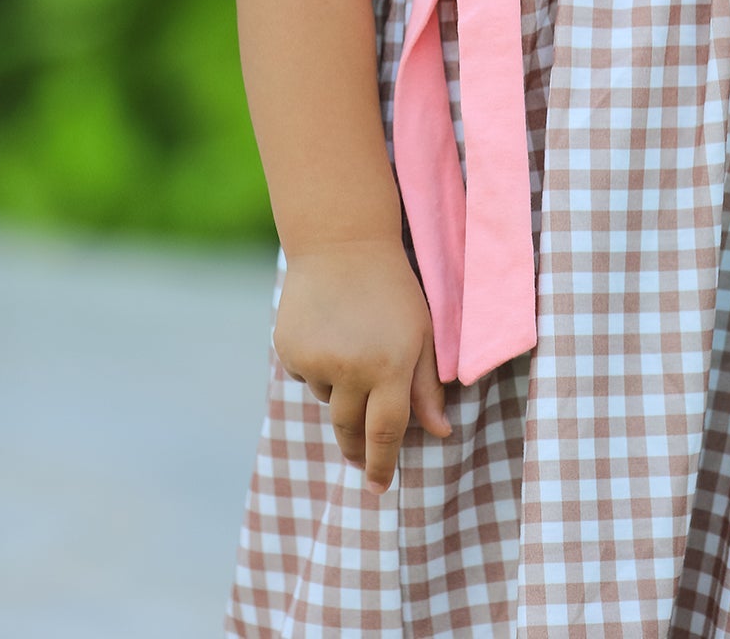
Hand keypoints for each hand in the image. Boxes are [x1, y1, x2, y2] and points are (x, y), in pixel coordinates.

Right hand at [274, 237, 452, 492]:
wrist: (342, 243)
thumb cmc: (393, 287)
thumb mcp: (422, 332)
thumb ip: (426, 386)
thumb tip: (439, 433)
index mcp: (391, 365)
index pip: (386, 433)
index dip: (383, 465)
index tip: (380, 488)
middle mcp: (351, 368)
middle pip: (350, 430)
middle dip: (357, 448)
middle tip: (362, 459)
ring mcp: (316, 360)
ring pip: (327, 399)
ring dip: (340, 390)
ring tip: (351, 347)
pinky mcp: (289, 350)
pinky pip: (305, 377)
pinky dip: (317, 367)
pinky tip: (328, 333)